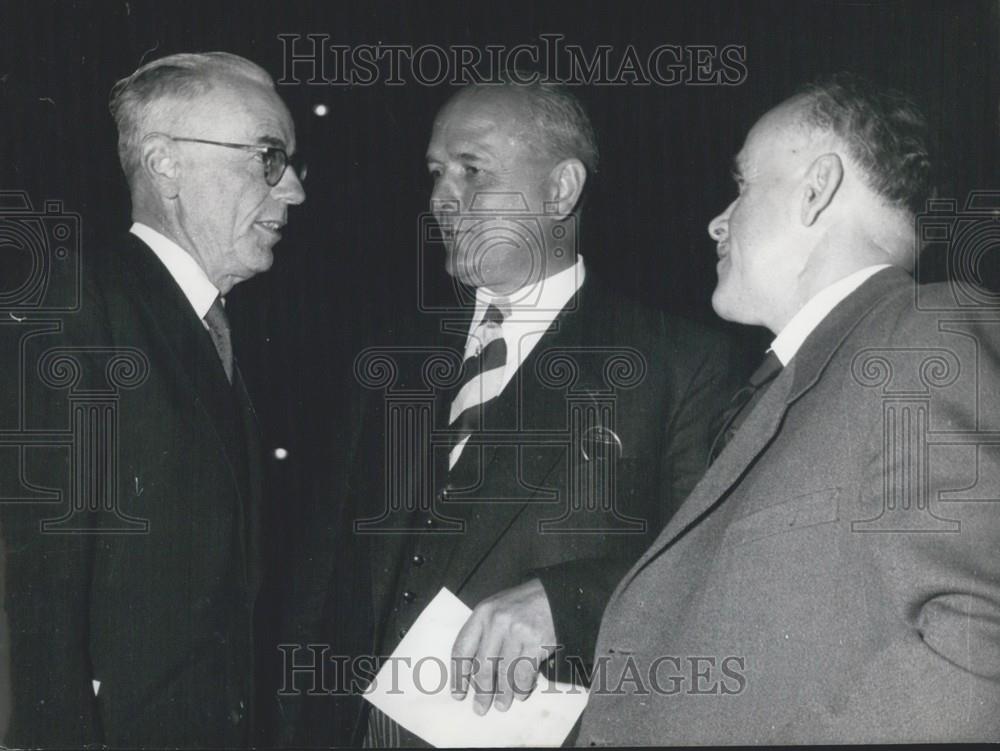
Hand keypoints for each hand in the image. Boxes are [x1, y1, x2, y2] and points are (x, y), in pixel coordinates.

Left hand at [450, 578, 555, 714]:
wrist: (556, 595)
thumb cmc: (522, 606)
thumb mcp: (497, 610)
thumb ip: (483, 634)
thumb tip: (473, 673)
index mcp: (482, 613)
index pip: (462, 649)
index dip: (458, 675)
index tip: (458, 694)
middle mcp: (496, 621)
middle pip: (483, 666)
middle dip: (481, 692)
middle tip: (480, 708)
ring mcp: (517, 632)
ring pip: (504, 673)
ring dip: (503, 695)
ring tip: (501, 706)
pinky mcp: (536, 642)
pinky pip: (524, 673)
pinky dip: (522, 688)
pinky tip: (520, 694)